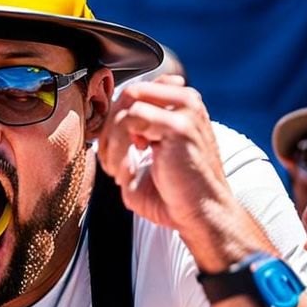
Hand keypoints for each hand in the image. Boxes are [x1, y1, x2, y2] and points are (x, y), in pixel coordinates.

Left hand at [97, 78, 246, 267]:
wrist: (201, 216)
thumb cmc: (175, 193)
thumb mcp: (149, 156)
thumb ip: (131, 133)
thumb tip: (105, 124)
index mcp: (182, 105)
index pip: (138, 90)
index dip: (117, 118)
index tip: (114, 148)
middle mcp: (186, 101)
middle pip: (130, 92)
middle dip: (110, 126)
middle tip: (109, 160)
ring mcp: (185, 110)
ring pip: (128, 105)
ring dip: (112, 141)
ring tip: (119, 171)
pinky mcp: (178, 125)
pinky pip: (131, 120)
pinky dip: (118, 148)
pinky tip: (127, 172)